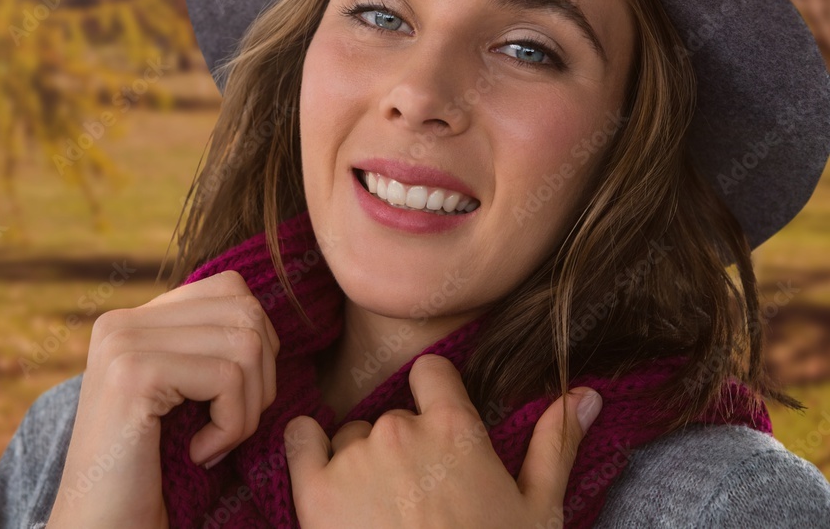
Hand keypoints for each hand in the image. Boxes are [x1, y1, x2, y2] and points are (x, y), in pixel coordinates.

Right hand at [45, 270, 280, 528]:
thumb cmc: (154, 473)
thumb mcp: (184, 396)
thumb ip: (209, 347)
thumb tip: (265, 318)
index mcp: (133, 319)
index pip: (230, 288)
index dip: (258, 342)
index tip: (235, 397)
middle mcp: (122, 321)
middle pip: (245, 311)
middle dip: (262, 378)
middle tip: (230, 427)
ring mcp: (123, 343)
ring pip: (245, 343)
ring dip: (248, 408)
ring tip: (215, 442)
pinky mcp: (133, 374)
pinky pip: (228, 378)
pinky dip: (232, 426)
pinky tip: (200, 453)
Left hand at [285, 354, 601, 527]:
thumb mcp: (537, 511)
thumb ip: (554, 444)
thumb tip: (584, 394)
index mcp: (455, 429)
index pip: (431, 371)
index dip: (434, 394)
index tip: (436, 423)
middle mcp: (401, 430)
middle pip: (393, 415)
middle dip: (403, 447)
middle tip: (417, 498)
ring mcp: (354, 458)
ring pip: (351, 435)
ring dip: (361, 461)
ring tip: (381, 514)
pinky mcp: (314, 491)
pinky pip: (299, 439)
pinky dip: (308, 450)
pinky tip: (327, 481)